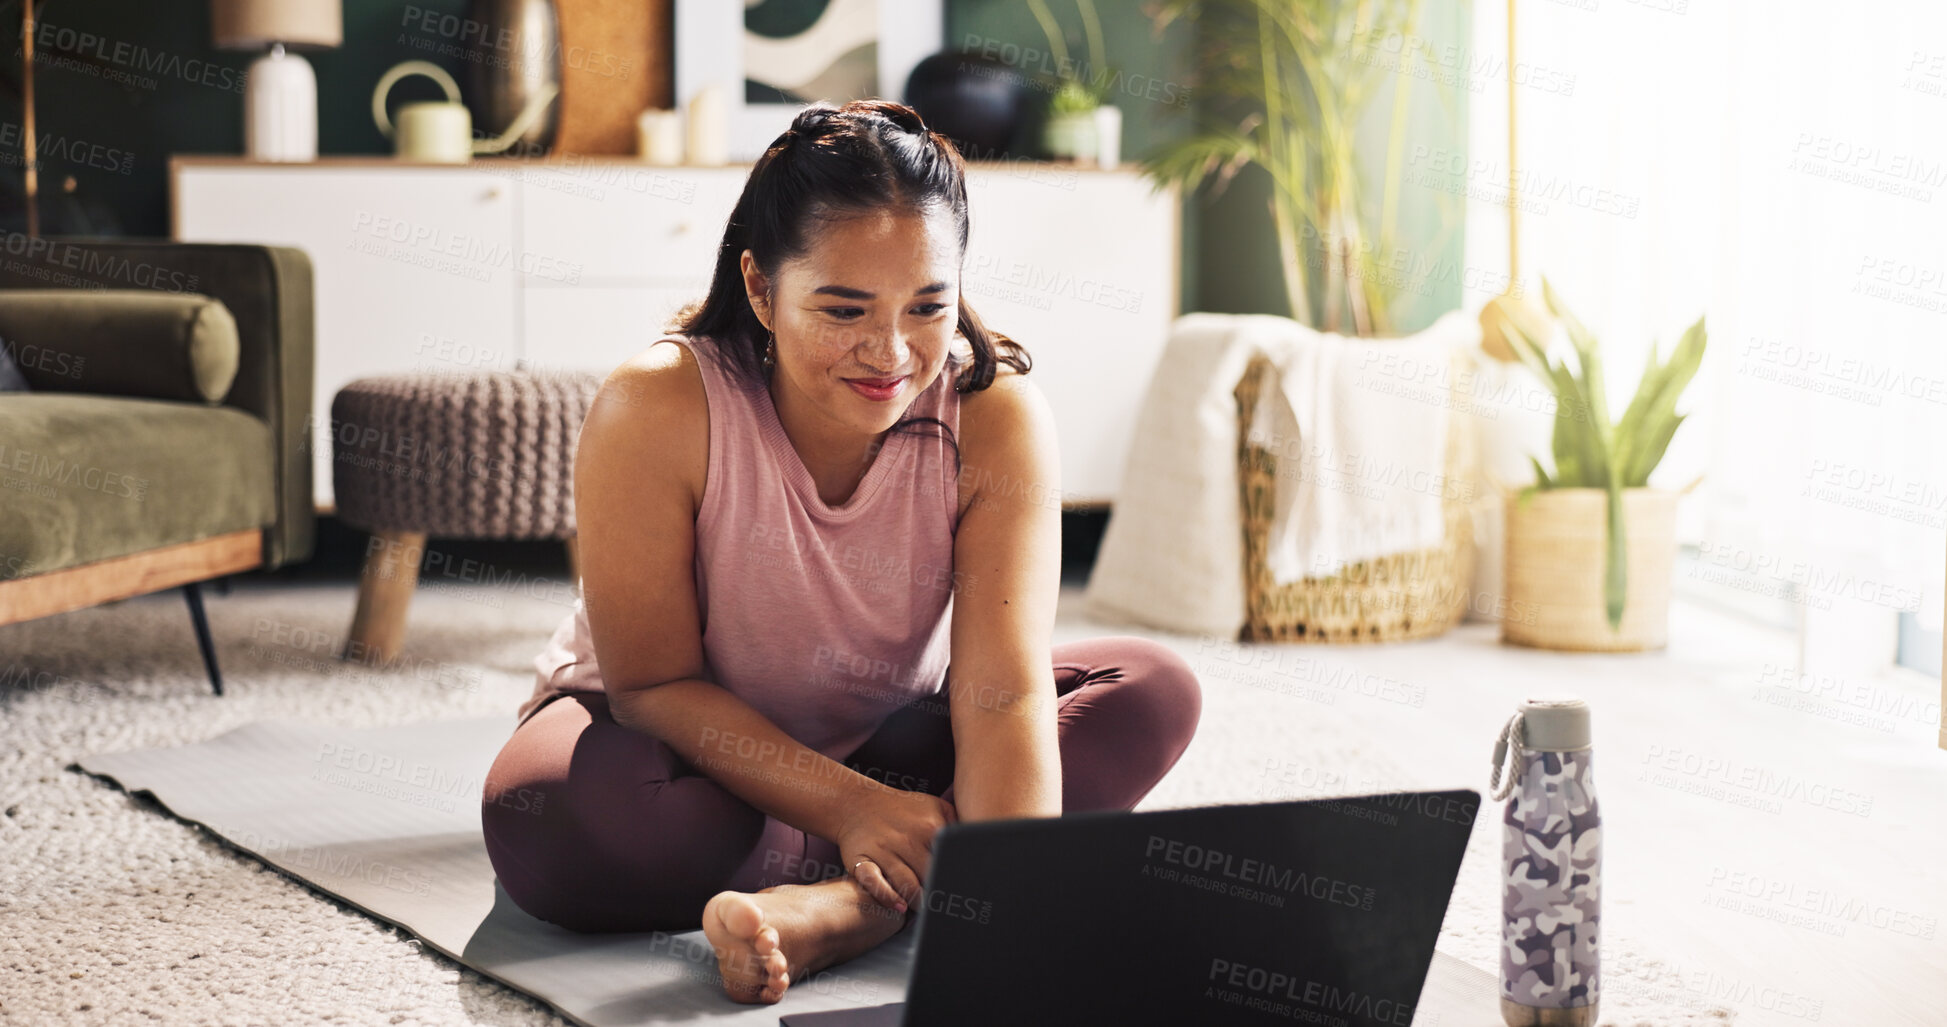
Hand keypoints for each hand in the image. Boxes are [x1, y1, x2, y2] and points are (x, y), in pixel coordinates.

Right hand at [835, 784, 955, 913]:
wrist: (856, 803)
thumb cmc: (901, 810)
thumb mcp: (934, 807)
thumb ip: (957, 825)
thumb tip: (979, 849)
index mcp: (930, 828)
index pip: (951, 861)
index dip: (960, 880)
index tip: (967, 893)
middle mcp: (908, 840)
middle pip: (932, 878)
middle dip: (942, 896)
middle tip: (950, 910)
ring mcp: (884, 850)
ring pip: (908, 885)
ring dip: (920, 903)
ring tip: (928, 913)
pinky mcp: (861, 859)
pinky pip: (874, 882)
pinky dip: (887, 897)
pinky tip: (899, 907)